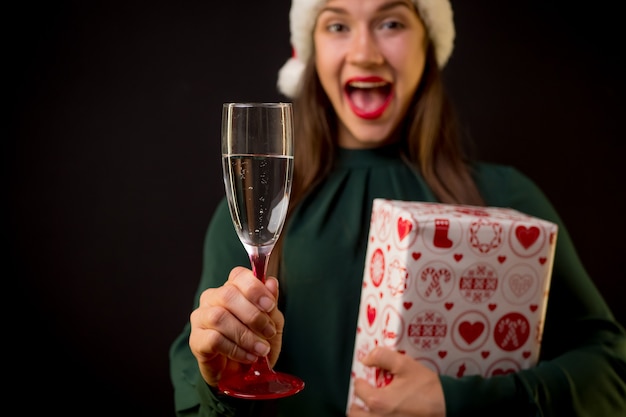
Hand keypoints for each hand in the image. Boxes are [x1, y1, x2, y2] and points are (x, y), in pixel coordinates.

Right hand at [188, 266, 283, 386]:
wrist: (242, 374)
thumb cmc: (256, 342)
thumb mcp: (272, 324)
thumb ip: (271, 304)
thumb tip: (272, 282)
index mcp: (232, 289)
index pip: (238, 275)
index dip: (254, 288)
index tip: (270, 305)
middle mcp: (213, 298)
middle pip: (228, 294)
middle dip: (253, 314)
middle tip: (269, 331)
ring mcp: (201, 318)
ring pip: (219, 317)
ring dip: (245, 335)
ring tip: (261, 349)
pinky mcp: (196, 340)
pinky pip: (214, 339)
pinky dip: (236, 349)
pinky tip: (248, 357)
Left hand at [348, 347, 445, 416]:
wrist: (448, 406)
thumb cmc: (427, 387)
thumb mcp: (405, 365)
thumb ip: (382, 356)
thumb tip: (366, 359)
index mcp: (378, 401)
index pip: (358, 389)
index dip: (360, 380)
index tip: (365, 377)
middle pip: (354, 413)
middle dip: (355, 402)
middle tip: (363, 394)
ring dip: (363, 413)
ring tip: (370, 405)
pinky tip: (383, 412)